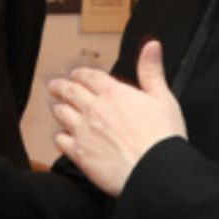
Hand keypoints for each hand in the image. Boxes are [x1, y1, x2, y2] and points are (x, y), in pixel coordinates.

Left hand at [49, 40, 185, 196]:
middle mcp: (94, 109)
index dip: (80, 74)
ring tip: (58, 109)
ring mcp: (83, 130)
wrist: (155, 172)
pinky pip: (60, 140)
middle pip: (68, 91)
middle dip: (60, 87)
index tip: (76, 75)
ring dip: (59, 109)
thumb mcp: (163, 98)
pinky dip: (60, 136)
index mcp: (114, 93)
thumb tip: (152, 46)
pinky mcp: (79, 153)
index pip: (88, 76)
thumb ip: (152, 71)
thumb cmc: (163, 138)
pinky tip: (63, 137)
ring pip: (60, 113)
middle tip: (55, 86)